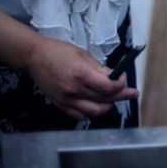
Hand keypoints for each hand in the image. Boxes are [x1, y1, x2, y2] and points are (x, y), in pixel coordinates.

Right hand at [24, 36, 138, 119]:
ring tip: (114, 98)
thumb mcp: (83, 55)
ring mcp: (67, 100)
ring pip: (96, 111)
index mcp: (81, 74)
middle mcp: (75, 90)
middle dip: (122, 95)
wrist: (35, 58)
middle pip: (105, 99)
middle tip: (131, 92)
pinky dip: (92, 111)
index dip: (120, 84)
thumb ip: (100, 68)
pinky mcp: (60, 105)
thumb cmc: (59, 52)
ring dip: (108, 105)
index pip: (109, 87)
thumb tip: (115, 76)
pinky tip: (96, 103)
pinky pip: (81, 115)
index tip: (122, 78)